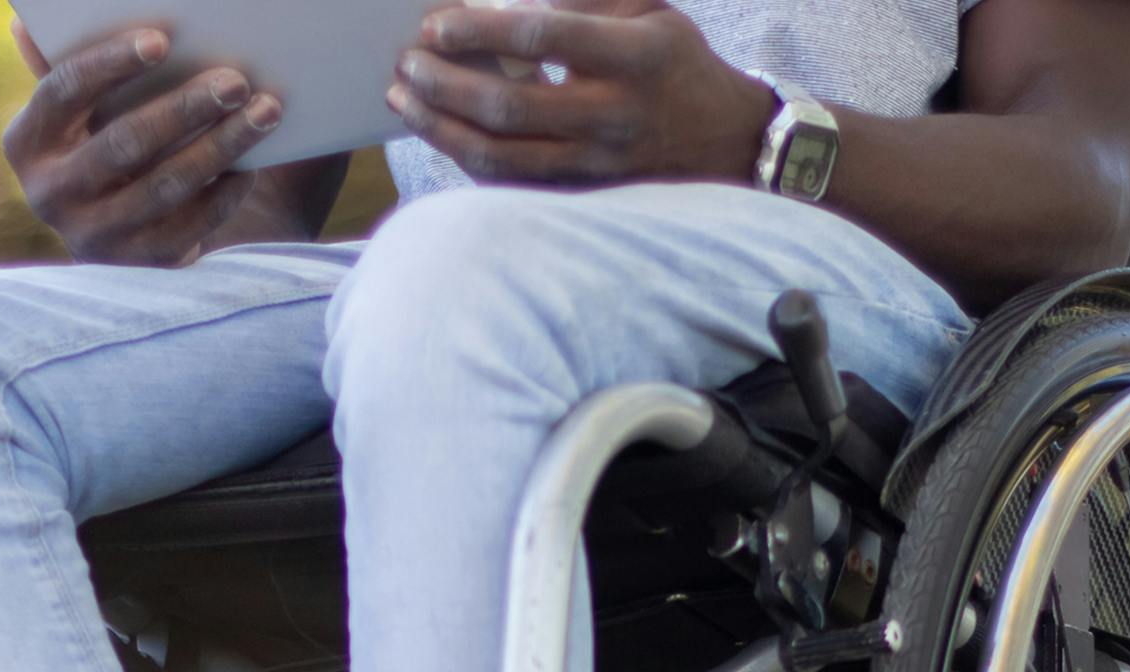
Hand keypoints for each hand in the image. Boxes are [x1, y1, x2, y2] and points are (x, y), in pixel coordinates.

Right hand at [4, 22, 284, 265]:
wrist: (113, 239)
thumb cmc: (97, 150)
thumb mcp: (73, 118)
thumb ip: (64, 74)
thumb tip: (27, 25)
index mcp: (26, 143)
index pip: (64, 90)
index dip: (110, 63)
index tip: (161, 41)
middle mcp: (52, 195)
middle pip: (127, 141)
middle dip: (186, 107)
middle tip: (236, 81)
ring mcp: (96, 236)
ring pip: (168, 184)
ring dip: (222, 145)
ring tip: (264, 113)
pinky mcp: (140, 265)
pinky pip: (193, 223)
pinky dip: (227, 190)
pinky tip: (254, 162)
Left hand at [388, 0, 774, 186]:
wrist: (723, 141)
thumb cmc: (674, 61)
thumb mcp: (646, 7)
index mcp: (630, 58)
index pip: (541, 38)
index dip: (480, 29)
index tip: (436, 22)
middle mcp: (611, 117)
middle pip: (509, 107)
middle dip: (446, 84)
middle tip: (407, 63)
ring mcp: (595, 165)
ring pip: (502, 158)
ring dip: (443, 129)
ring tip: (406, 101)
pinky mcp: (582, 195)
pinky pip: (512, 185)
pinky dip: (468, 161)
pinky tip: (441, 134)